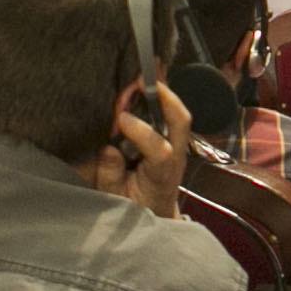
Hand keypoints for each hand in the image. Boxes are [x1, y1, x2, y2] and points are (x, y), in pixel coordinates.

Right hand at [83, 79, 192, 218]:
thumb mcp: (116, 197)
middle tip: (144, 80)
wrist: (158, 213)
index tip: (120, 118)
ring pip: (178, 115)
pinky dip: (161, 99)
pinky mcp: (173, 140)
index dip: (141, 131)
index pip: (160, 150)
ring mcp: (178, 147)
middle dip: (166, 98)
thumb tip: (108, 147)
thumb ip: (111, 174)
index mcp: (163, 176)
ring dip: (163, 94)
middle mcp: (176, 158)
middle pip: (181, 123)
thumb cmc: (135, 208)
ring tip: (145, 76)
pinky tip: (146, 87)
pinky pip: (171, 115)